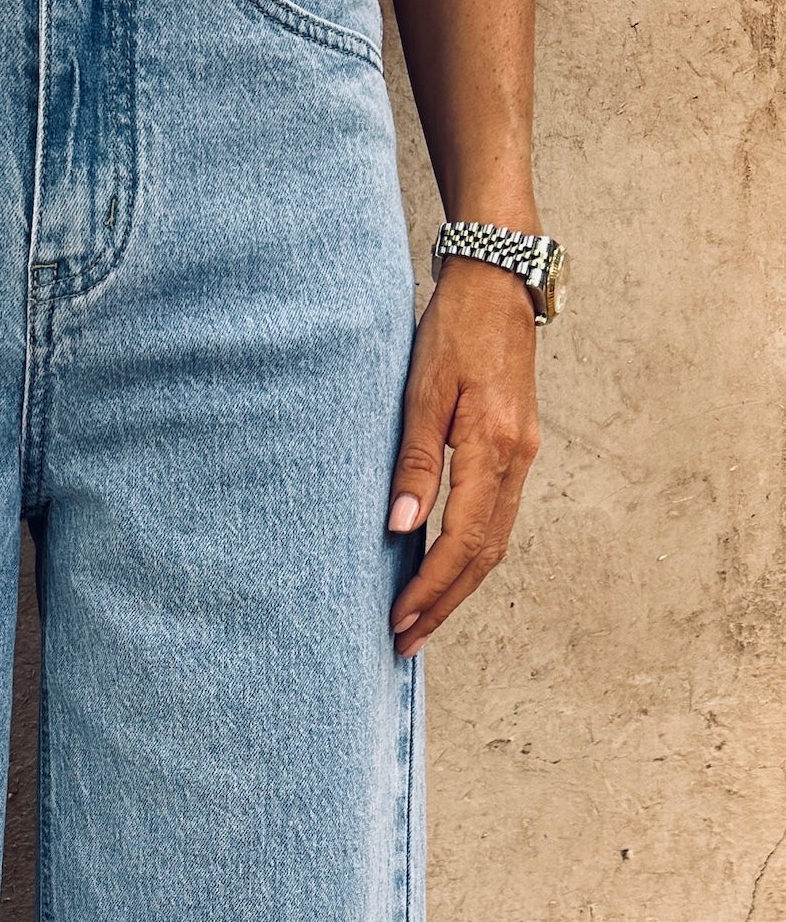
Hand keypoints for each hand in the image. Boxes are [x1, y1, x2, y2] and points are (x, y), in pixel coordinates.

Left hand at [386, 256, 539, 655]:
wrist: (499, 279)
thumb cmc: (455, 327)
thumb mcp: (424, 390)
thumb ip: (415, 460)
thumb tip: (400, 528)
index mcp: (495, 446)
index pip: (462, 539)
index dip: (430, 586)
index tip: (398, 618)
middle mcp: (518, 460)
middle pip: (484, 555)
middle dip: (443, 604)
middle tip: (404, 642)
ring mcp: (523, 457)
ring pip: (494, 543)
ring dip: (457, 588)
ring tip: (420, 622)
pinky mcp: (518, 451)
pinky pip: (497, 520)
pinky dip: (469, 557)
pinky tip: (442, 574)